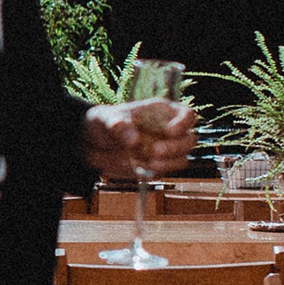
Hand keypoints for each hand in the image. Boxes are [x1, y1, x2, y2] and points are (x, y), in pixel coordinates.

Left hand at [79, 99, 196, 181]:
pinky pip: (165, 172)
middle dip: (176, 147)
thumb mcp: (105, 118)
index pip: (188, 115)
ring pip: (182, 159)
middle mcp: (169, 131)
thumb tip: (134, 140)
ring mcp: (165, 150)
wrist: (94, 143)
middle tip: (155, 151)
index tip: (170, 131)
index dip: (184, 123)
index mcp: (162, 112)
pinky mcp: (157, 166)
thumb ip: (118, 124)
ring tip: (150, 163)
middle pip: (189, 140)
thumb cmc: (104, 122)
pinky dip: (156, 172)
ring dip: (170, 164)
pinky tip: (142, 170)